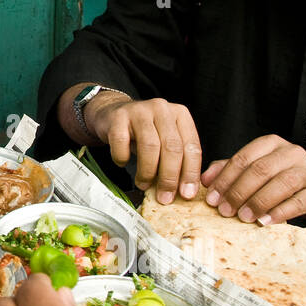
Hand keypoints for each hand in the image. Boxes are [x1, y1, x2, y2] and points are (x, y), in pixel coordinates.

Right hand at [88, 95, 203, 202]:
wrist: (113, 113)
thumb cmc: (143, 133)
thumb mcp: (165, 141)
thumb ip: (176, 160)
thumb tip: (183, 190)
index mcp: (180, 115)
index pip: (191, 146)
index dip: (190, 173)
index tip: (186, 194)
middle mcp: (162, 109)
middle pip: (172, 147)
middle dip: (169, 177)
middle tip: (164, 196)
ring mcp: (140, 111)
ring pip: (150, 147)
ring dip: (147, 172)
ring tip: (143, 184)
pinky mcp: (118, 117)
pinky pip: (122, 143)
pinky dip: (123, 158)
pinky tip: (123, 162)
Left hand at [201, 134, 305, 230]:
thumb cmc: (280, 178)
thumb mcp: (255, 169)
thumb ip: (229, 170)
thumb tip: (203, 180)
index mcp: (271, 144)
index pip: (243, 158)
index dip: (225, 179)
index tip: (212, 198)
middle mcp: (291, 153)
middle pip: (260, 170)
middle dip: (239, 192)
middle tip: (225, 211)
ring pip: (281, 184)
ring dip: (258, 202)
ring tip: (242, 217)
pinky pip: (298, 202)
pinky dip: (279, 213)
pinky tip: (264, 222)